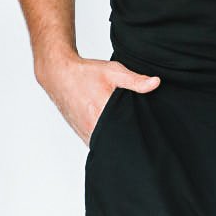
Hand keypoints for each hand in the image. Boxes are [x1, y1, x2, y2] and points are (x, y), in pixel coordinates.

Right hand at [36, 51, 159, 143]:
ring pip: (107, 144)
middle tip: (140, 132)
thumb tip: (156, 83)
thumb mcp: (113, 71)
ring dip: (116, 140)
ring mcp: (86, 132)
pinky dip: (106, 140)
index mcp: (102, 111)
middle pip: (118, 140)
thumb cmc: (85, 73)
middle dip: (129, 137)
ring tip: (126, 132)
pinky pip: (98, 143)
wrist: (59, 75)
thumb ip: (135, 80)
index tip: (147, 131)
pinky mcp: (82, 135)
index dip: (138, 132)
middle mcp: (92, 126)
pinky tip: (113, 132)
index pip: (126, 131)